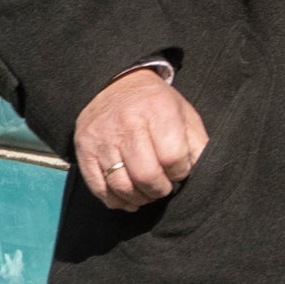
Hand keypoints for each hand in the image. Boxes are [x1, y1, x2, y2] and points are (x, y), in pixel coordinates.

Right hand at [75, 67, 207, 210]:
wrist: (116, 84)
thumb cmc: (157, 105)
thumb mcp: (185, 116)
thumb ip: (197, 146)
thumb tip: (201, 176)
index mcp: (157, 110)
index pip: (173, 158)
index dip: (181, 173)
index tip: (180, 171)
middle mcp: (125, 122)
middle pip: (145, 175)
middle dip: (160, 190)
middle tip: (164, 187)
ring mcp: (100, 137)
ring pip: (121, 186)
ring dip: (139, 198)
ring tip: (148, 192)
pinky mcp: (83, 149)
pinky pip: (99, 187)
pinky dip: (116, 200)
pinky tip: (129, 198)